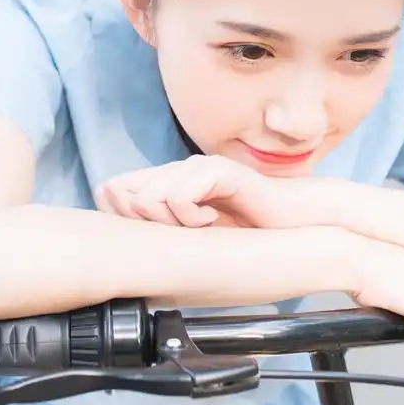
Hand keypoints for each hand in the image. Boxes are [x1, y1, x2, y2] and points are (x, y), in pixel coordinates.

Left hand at [94, 155, 283, 227]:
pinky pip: (179, 196)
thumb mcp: (189, 237)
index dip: (120, 215)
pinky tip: (211, 220)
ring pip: (149, 197)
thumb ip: (157, 229)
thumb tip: (120, 230)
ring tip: (198, 227)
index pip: (114, 189)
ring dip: (170, 223)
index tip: (150, 238)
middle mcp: (176, 169)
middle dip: (146, 224)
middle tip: (179, 234)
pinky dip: (191, 217)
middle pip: (126, 195)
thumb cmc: (242, 233)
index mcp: (166, 182)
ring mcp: (196, 167)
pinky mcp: (217, 170)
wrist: (289, 223)